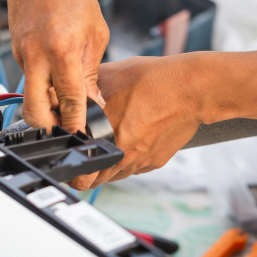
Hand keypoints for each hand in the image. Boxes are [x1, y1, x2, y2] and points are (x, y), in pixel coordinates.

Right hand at [9, 0, 108, 135]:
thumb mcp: (95, 33)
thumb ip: (91, 71)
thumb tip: (91, 102)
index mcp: (61, 50)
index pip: (69, 100)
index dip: (76, 123)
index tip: (82, 137)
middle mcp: (35, 55)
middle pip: (33, 110)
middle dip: (48, 128)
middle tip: (65, 130)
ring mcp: (20, 53)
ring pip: (30, 93)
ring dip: (46, 102)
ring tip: (66, 100)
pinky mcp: (14, 49)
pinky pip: (28, 75)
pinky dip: (41, 81)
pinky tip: (55, 73)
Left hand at [79, 55, 204, 188]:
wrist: (190, 89)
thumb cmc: (151, 80)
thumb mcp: (108, 77)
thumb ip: (84, 90)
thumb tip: (65, 91)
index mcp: (103, 137)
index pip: (79, 171)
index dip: (71, 167)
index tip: (70, 161)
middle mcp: (121, 155)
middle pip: (95, 180)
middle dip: (86, 172)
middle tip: (84, 157)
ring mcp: (139, 161)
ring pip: (115, 176)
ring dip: (107, 167)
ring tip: (107, 147)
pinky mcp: (155, 161)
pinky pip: (135, 168)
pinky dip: (128, 160)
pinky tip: (130, 140)